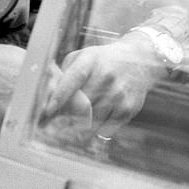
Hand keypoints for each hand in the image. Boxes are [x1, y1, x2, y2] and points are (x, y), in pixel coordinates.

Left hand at [42, 33, 165, 138]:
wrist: (140, 62)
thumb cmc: (103, 60)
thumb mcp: (84, 56)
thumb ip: (65, 71)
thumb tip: (47, 91)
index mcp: (91, 61)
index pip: (73, 79)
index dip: (59, 97)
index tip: (47, 111)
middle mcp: (106, 77)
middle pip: (81, 105)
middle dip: (63, 118)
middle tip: (48, 127)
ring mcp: (119, 95)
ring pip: (92, 121)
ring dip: (75, 129)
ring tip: (63, 133)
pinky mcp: (128, 109)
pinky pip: (105, 129)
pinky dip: (93, 132)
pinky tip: (85, 130)